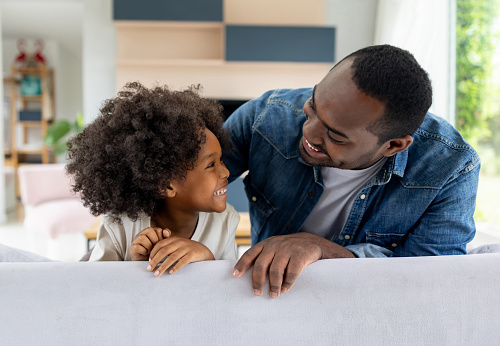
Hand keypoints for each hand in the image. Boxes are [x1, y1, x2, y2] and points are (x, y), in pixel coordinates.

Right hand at [130, 227, 170, 260]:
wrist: (148, 264)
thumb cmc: (155, 253)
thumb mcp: (162, 244)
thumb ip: (165, 237)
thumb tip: (166, 232)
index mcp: (150, 232)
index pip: (157, 229)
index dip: (161, 237)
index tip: (160, 244)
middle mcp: (142, 234)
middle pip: (149, 230)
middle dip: (155, 240)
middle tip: (155, 247)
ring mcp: (136, 240)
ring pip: (142, 237)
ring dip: (149, 246)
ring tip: (150, 251)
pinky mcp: (132, 248)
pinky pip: (137, 247)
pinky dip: (143, 251)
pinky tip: (146, 253)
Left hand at [147, 237, 214, 276]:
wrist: (203, 250)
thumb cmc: (187, 249)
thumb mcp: (177, 245)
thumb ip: (167, 247)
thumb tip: (152, 257)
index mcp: (174, 239)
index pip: (160, 244)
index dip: (153, 252)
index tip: (148, 261)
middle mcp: (180, 242)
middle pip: (164, 251)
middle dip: (155, 260)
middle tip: (149, 269)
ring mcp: (186, 248)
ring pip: (172, 257)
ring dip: (163, 266)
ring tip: (157, 274)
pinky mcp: (192, 254)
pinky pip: (183, 261)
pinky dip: (176, 267)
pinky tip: (170, 272)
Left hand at [232, 232, 354, 297]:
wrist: (311, 243)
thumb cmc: (288, 250)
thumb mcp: (274, 248)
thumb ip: (263, 257)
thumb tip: (246, 276)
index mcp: (266, 244)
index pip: (250, 254)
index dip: (241, 264)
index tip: (235, 275)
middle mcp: (275, 245)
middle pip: (261, 265)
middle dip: (257, 281)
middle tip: (257, 293)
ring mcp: (288, 249)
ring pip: (275, 270)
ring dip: (274, 285)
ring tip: (274, 295)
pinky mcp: (300, 255)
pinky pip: (291, 272)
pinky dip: (287, 283)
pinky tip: (285, 289)